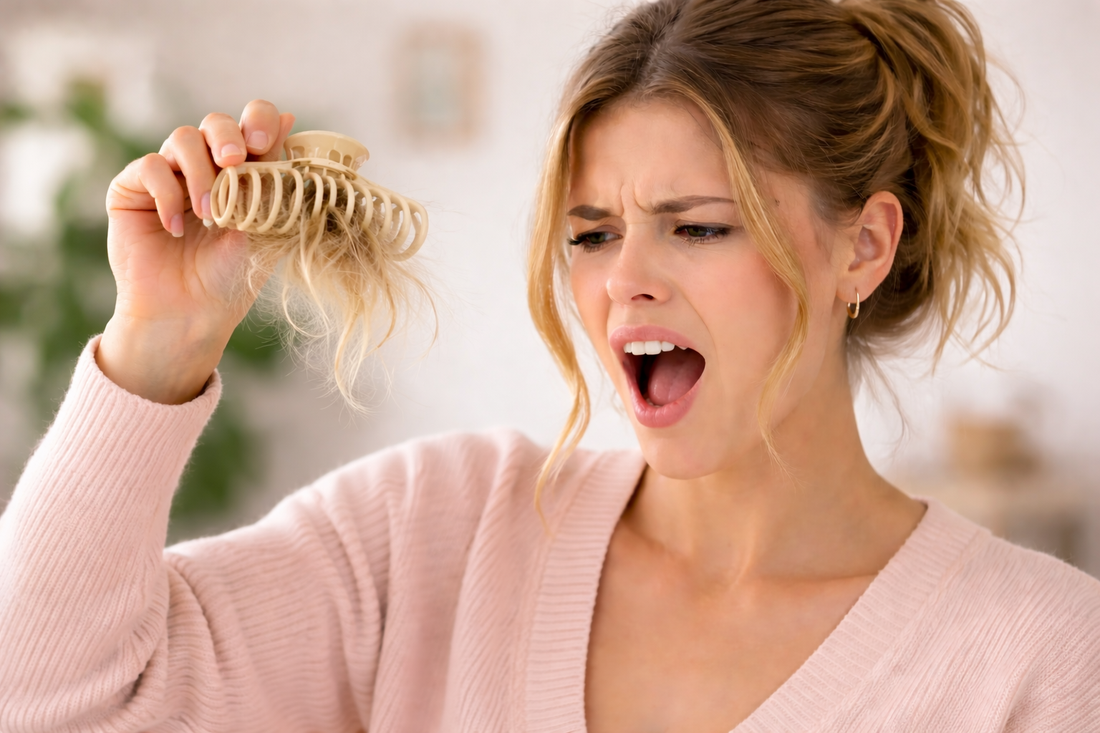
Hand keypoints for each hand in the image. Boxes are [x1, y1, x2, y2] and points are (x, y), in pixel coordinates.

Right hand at [97, 100, 294, 403]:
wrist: (192, 313)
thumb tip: (291, 119)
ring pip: (182, 138)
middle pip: (215, 122)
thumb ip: (273, 175)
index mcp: (242, 171)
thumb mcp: (263, 224)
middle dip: (227, 138)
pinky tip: (177, 228)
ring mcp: (168, 175)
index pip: (251, 122)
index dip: (258, 121)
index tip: (263, 145)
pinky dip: (167, 193)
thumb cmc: (232, 275)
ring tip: (209, 215)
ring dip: (200, 173)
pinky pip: (149, 166)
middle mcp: (205, 166)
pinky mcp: (133, 189)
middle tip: (234, 163)